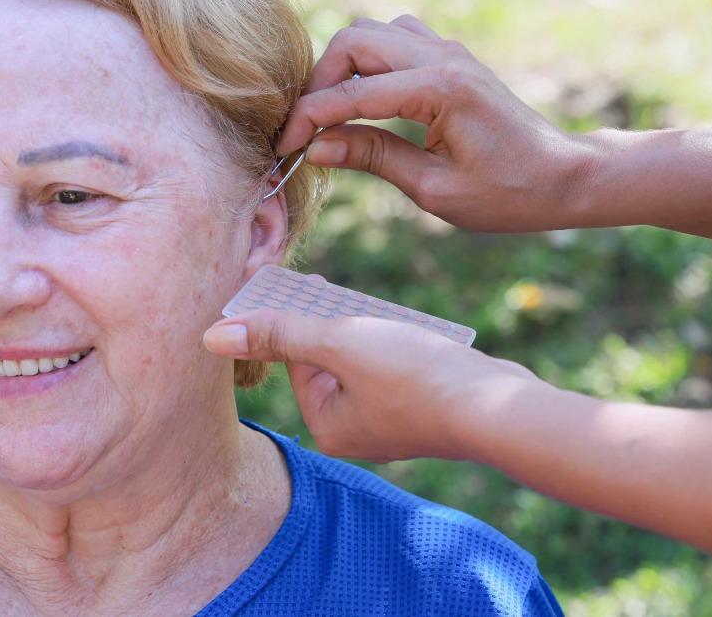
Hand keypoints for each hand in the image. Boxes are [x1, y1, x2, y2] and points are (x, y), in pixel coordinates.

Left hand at [203, 310, 539, 462]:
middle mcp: (353, 431)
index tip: (307, 281)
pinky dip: (395, 341)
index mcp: (326, 424)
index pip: (296, 356)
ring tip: (380, 312)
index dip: (299, 313)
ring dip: (365, 327)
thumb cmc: (418, 375)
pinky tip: (410, 329)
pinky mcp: (420, 408)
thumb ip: (281, 332)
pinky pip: (391, 367)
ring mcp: (390, 422)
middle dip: (332, 321)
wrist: (500, 406)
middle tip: (340, 292)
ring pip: (360, 358)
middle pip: (326, 357)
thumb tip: (211, 337)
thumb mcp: (342, 341)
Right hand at [276, 16, 597, 231]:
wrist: (565, 175)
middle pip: (354, 40)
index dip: (310, 119)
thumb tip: (317, 147)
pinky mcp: (452, 58)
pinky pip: (396, 40)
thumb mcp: (436, 190)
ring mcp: (449, 51)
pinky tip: (368, 101)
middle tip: (309, 128)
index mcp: (440, 90)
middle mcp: (443, 57)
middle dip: (321, 81)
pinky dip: (371, 62)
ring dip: (345, 66)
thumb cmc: (510, 194)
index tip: (285, 148)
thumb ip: (374, 159)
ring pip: (373, 32)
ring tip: (334, 115)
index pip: (352, 94)